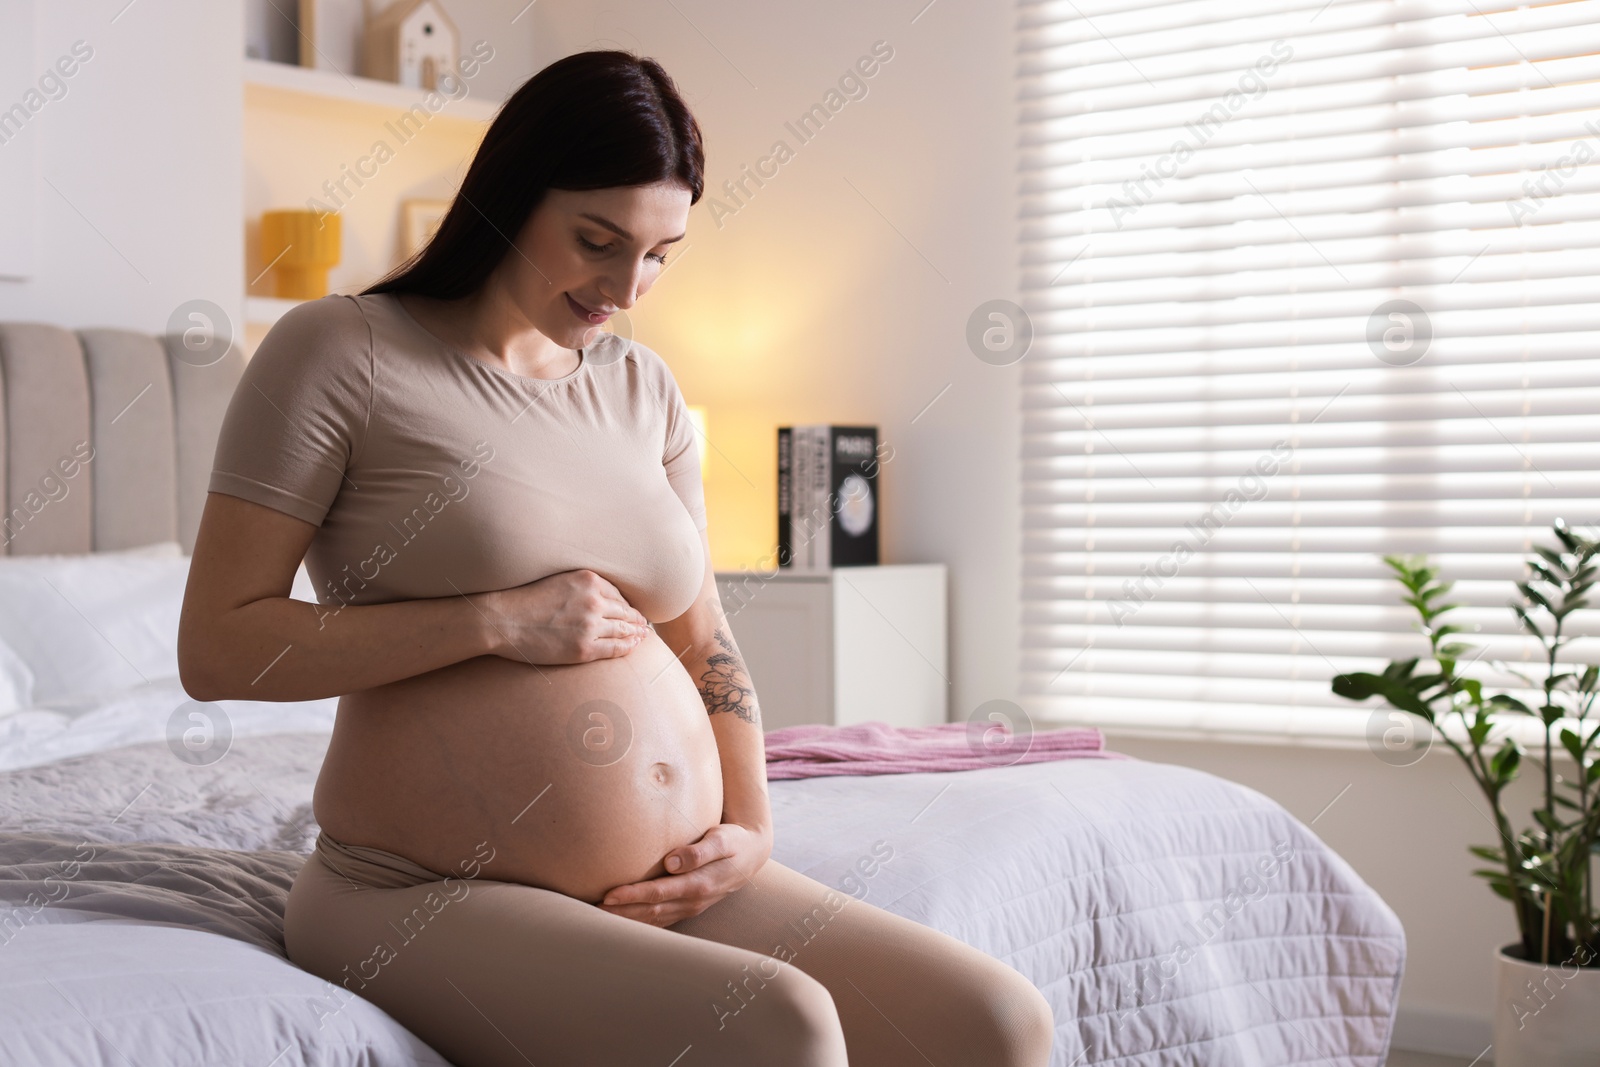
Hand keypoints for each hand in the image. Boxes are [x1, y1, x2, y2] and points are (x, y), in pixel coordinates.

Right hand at [479, 569, 650, 664]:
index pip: (618, 595)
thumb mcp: (558, 581)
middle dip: (636, 620)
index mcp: (588, 580)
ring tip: (642, 636)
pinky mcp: (583, 648)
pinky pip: (615, 648)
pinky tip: (633, 646)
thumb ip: (582, 586)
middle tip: (644, 626)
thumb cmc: (524, 600)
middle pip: (625, 612)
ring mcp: (590, 626)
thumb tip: (603, 595)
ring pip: (623, 630)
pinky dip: (627, 647)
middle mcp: (593, 601)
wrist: (502, 620)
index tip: (633, 611)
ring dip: (635, 634)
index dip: (628, 605)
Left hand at [597, 822, 773, 926]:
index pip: (659, 893)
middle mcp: (693, 901)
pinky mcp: (687, 907)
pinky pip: (660, 920)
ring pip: (653, 920)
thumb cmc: (734, 841)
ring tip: (598, 919)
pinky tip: (622, 922)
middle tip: (591, 912)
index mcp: (700, 885)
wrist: (752, 853)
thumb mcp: (723, 839)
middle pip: (650, 912)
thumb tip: (672, 862)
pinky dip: (640, 923)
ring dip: (627, 921)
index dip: (633, 896)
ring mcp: (690, 907)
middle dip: (621, 914)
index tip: (608, 895)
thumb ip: (699, 851)